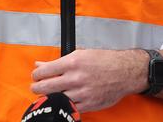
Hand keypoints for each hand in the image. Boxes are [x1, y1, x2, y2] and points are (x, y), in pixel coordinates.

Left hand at [31, 49, 148, 112]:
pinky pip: (68, 108)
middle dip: (37, 87)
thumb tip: (40, 64)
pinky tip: (64, 99)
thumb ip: (59, 61)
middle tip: (38, 86)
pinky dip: (63, 104)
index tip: (37, 76)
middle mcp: (75, 77)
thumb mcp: (82, 54)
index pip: (43, 71)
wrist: (125, 72)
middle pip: (44, 87)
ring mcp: (81, 92)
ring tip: (51, 93)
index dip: (36, 75)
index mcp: (73, 62)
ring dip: (49, 97)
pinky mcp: (87, 104)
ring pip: (55, 99)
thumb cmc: (106, 61)